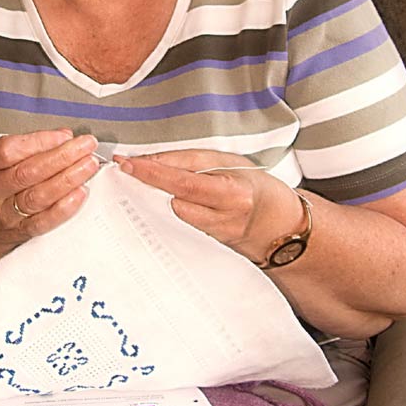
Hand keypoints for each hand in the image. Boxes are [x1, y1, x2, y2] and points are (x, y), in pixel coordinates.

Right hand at [0, 129, 100, 248]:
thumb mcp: (0, 156)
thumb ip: (30, 144)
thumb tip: (64, 137)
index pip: (9, 150)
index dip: (39, 142)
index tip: (64, 136)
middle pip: (27, 173)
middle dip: (62, 157)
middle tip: (85, 147)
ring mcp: (4, 213)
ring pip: (38, 196)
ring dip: (68, 179)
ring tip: (88, 166)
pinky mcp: (20, 231)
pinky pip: (44, 221)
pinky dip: (65, 207)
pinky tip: (80, 193)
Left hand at [116, 149, 303, 262]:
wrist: (279, 226)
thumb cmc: (254, 187)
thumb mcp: (230, 162)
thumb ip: (193, 161)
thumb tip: (152, 160)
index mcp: (233, 193)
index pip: (184, 181)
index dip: (152, 171)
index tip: (127, 162)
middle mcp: (224, 218)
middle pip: (173, 200)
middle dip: (147, 184)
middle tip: (126, 169)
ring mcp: (214, 236)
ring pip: (172, 216)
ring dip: (154, 199)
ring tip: (143, 184)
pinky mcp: (206, 246)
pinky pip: (178, 227)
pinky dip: (164, 213)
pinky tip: (155, 203)